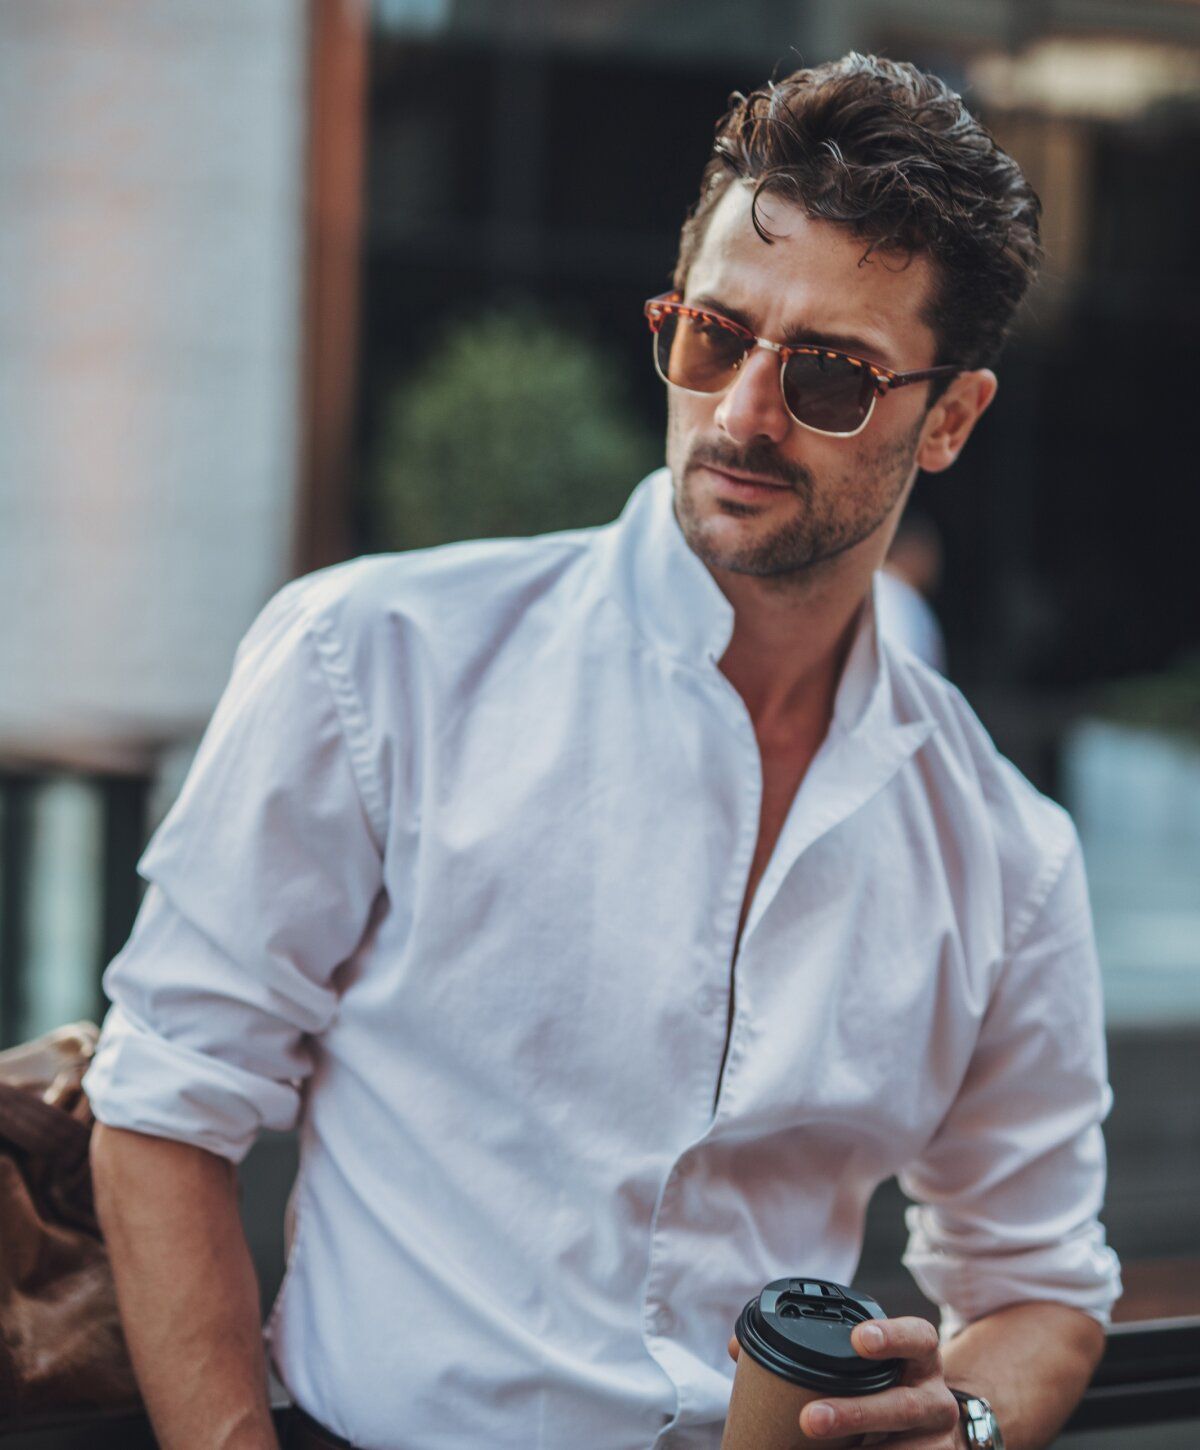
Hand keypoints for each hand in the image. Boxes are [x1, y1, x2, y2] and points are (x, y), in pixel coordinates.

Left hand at [728, 1316, 962, 1446]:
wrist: (935, 1432)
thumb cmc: (884, 1386)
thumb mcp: (867, 1364)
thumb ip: (812, 1350)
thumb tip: (739, 1349)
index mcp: (920, 1357)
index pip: (918, 1336)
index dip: (892, 1336)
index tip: (858, 1339)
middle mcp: (936, 1398)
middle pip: (903, 1405)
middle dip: (855, 1412)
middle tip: (810, 1419)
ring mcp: (938, 1440)